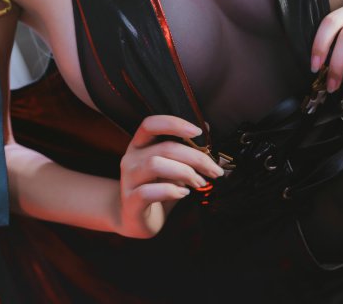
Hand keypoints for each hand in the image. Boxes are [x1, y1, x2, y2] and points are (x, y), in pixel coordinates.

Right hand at [115, 115, 223, 238]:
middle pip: (164, 147)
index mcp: (140, 145)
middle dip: (195, 157)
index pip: (151, 124)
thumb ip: (184, 152)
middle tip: (214, 170)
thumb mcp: (172, 168)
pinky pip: (148, 191)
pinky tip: (183, 193)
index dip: (174, 124)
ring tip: (199, 182)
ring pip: (155, 164)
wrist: (135, 220)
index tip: (198, 132)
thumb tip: (206, 131)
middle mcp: (131, 158)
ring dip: (184, 172)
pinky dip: (170, 191)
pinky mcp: (131, 201)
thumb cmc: (157, 190)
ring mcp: (129, 180)